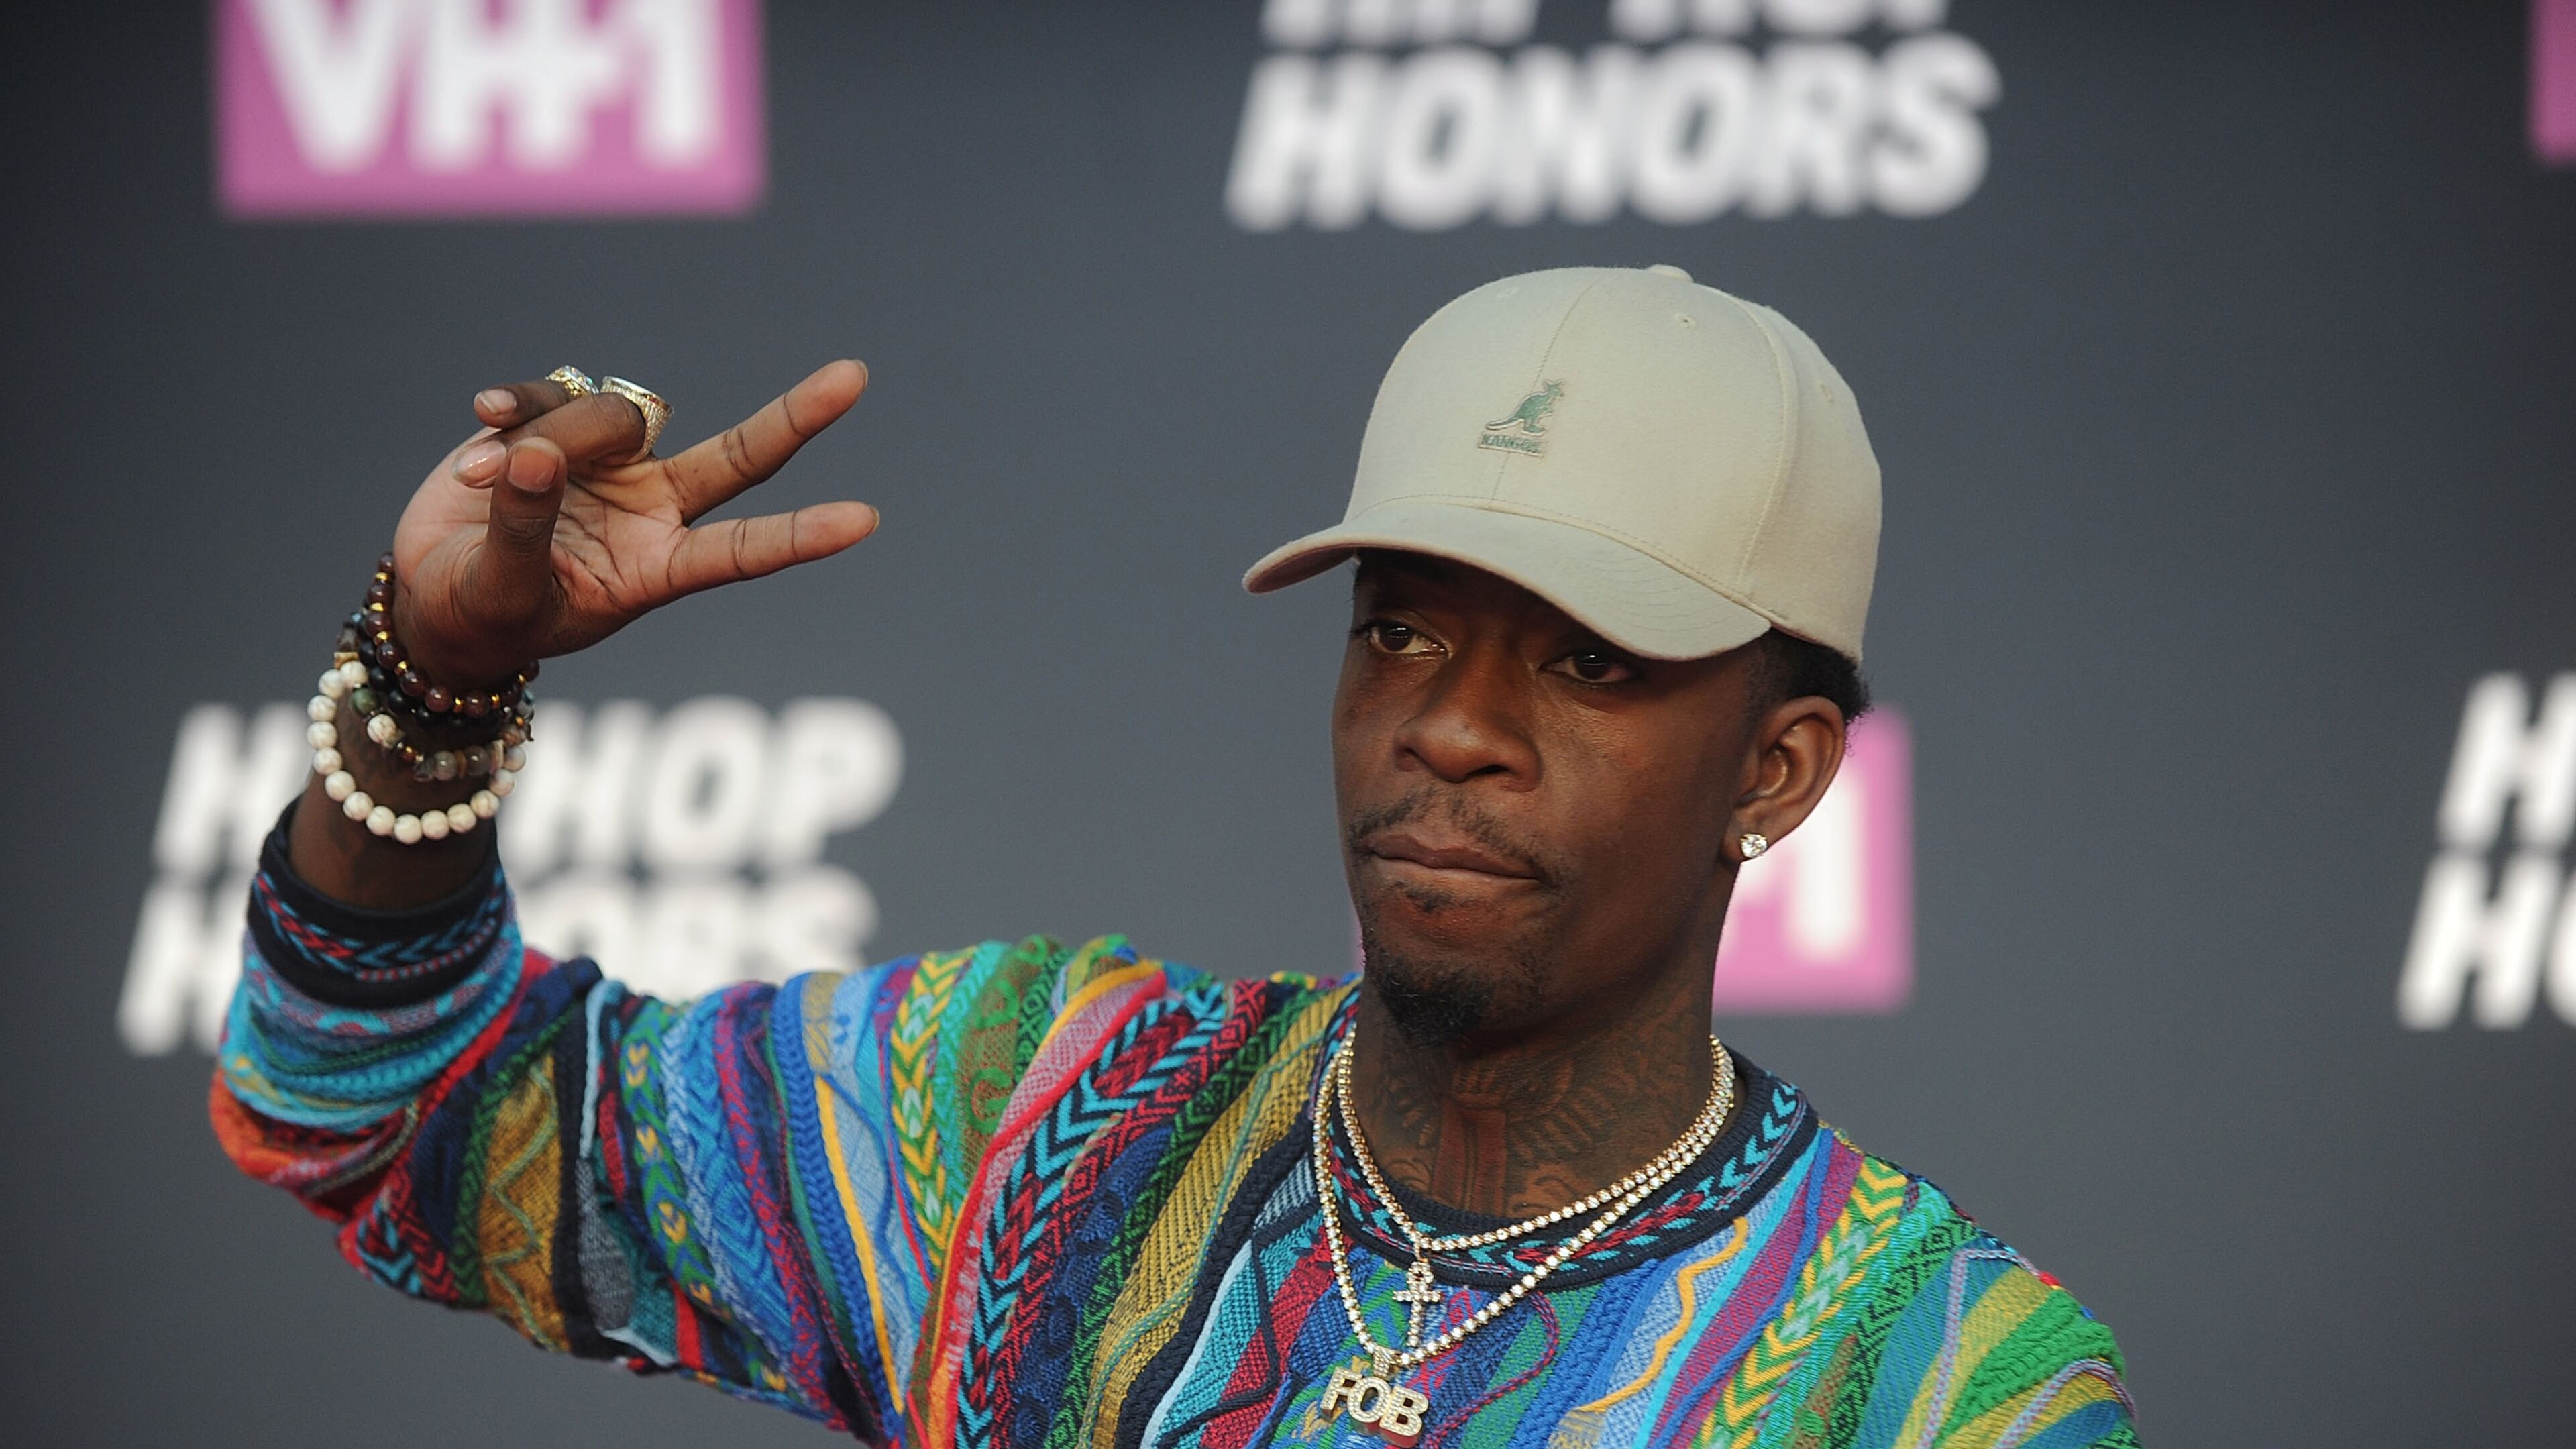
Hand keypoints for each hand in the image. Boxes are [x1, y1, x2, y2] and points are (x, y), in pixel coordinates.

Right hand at [389, 360, 877, 684]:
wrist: (434, 594)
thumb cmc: (482, 615)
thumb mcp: (502, 591)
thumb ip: (524, 529)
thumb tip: (538, 456)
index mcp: (658, 567)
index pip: (743, 550)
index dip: (801, 536)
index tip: (865, 522)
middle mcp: (653, 509)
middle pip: (739, 457)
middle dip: (796, 417)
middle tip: (856, 377)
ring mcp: (613, 464)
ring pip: (611, 417)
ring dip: (546, 437)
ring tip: (481, 478)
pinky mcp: (560, 427)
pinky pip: (553, 393)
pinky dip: (518, 404)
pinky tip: (484, 420)